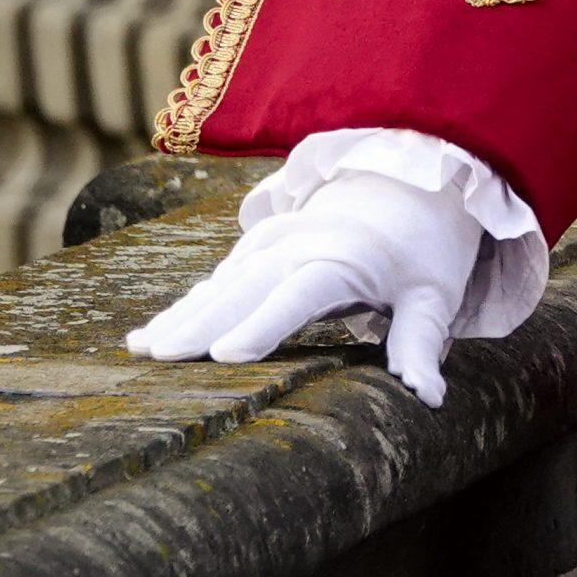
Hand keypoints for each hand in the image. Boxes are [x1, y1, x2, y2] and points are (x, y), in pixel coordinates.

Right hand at [126, 164, 484, 407]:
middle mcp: (300, 246)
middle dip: (202, 323)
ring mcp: (275, 242)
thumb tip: (427, 396)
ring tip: (140, 350)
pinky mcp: (260, 247)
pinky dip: (187, 305)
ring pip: (221, 283)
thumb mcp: (435, 293)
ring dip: (182, 315)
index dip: (265, 322)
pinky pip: (218, 279)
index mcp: (343, 258)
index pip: (301, 293)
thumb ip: (422, 342)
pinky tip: (151, 334)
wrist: (411, 180)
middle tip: (159, 359)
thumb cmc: (425, 246)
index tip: (228, 353)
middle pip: (246, 288)